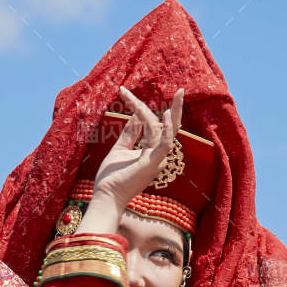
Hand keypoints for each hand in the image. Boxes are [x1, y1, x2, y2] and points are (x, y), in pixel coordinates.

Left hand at [76, 87, 183, 237]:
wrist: (105, 196)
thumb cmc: (111, 177)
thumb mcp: (120, 148)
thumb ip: (130, 132)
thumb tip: (136, 115)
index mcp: (152, 152)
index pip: (154, 126)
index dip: (141, 108)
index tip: (124, 93)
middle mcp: (158, 156)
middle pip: (172, 128)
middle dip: (177, 109)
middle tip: (181, 90)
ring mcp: (157, 160)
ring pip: (162, 130)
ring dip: (149, 111)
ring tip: (137, 97)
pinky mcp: (153, 163)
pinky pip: (165, 143)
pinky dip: (168, 129)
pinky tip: (166, 113)